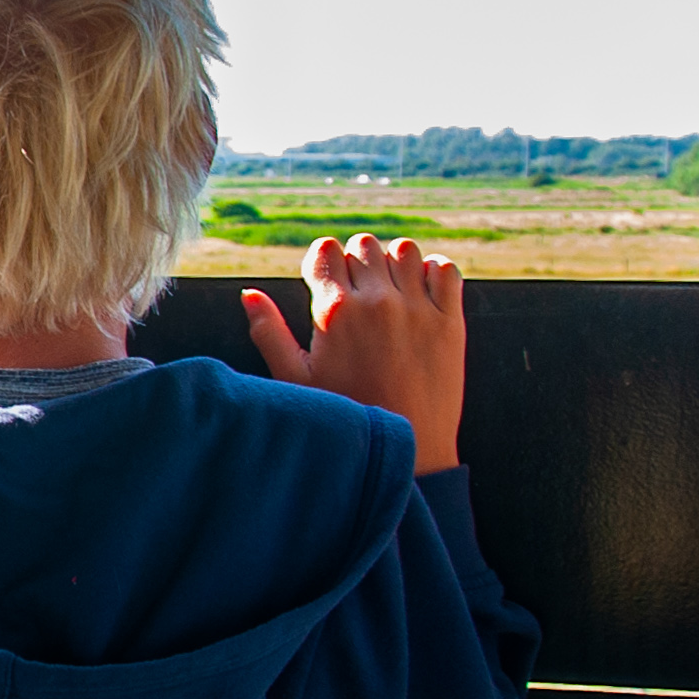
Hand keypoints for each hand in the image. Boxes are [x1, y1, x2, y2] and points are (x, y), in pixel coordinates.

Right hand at [243, 233, 464, 474]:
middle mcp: (377, 302)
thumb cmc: (345, 417)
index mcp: (335, 312)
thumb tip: (249, 293)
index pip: (325, 249)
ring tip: (388, 290)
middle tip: (357, 293)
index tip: (325, 283)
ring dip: (393, 263)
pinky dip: (433, 272)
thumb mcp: (296, 380)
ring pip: (403, 249)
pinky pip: (445, 269)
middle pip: (363, 245)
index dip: (322, 262)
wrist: (407, 454)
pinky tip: (420, 293)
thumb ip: (269, 332)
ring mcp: (418, 309)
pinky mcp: (450, 321)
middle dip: (355, 262)